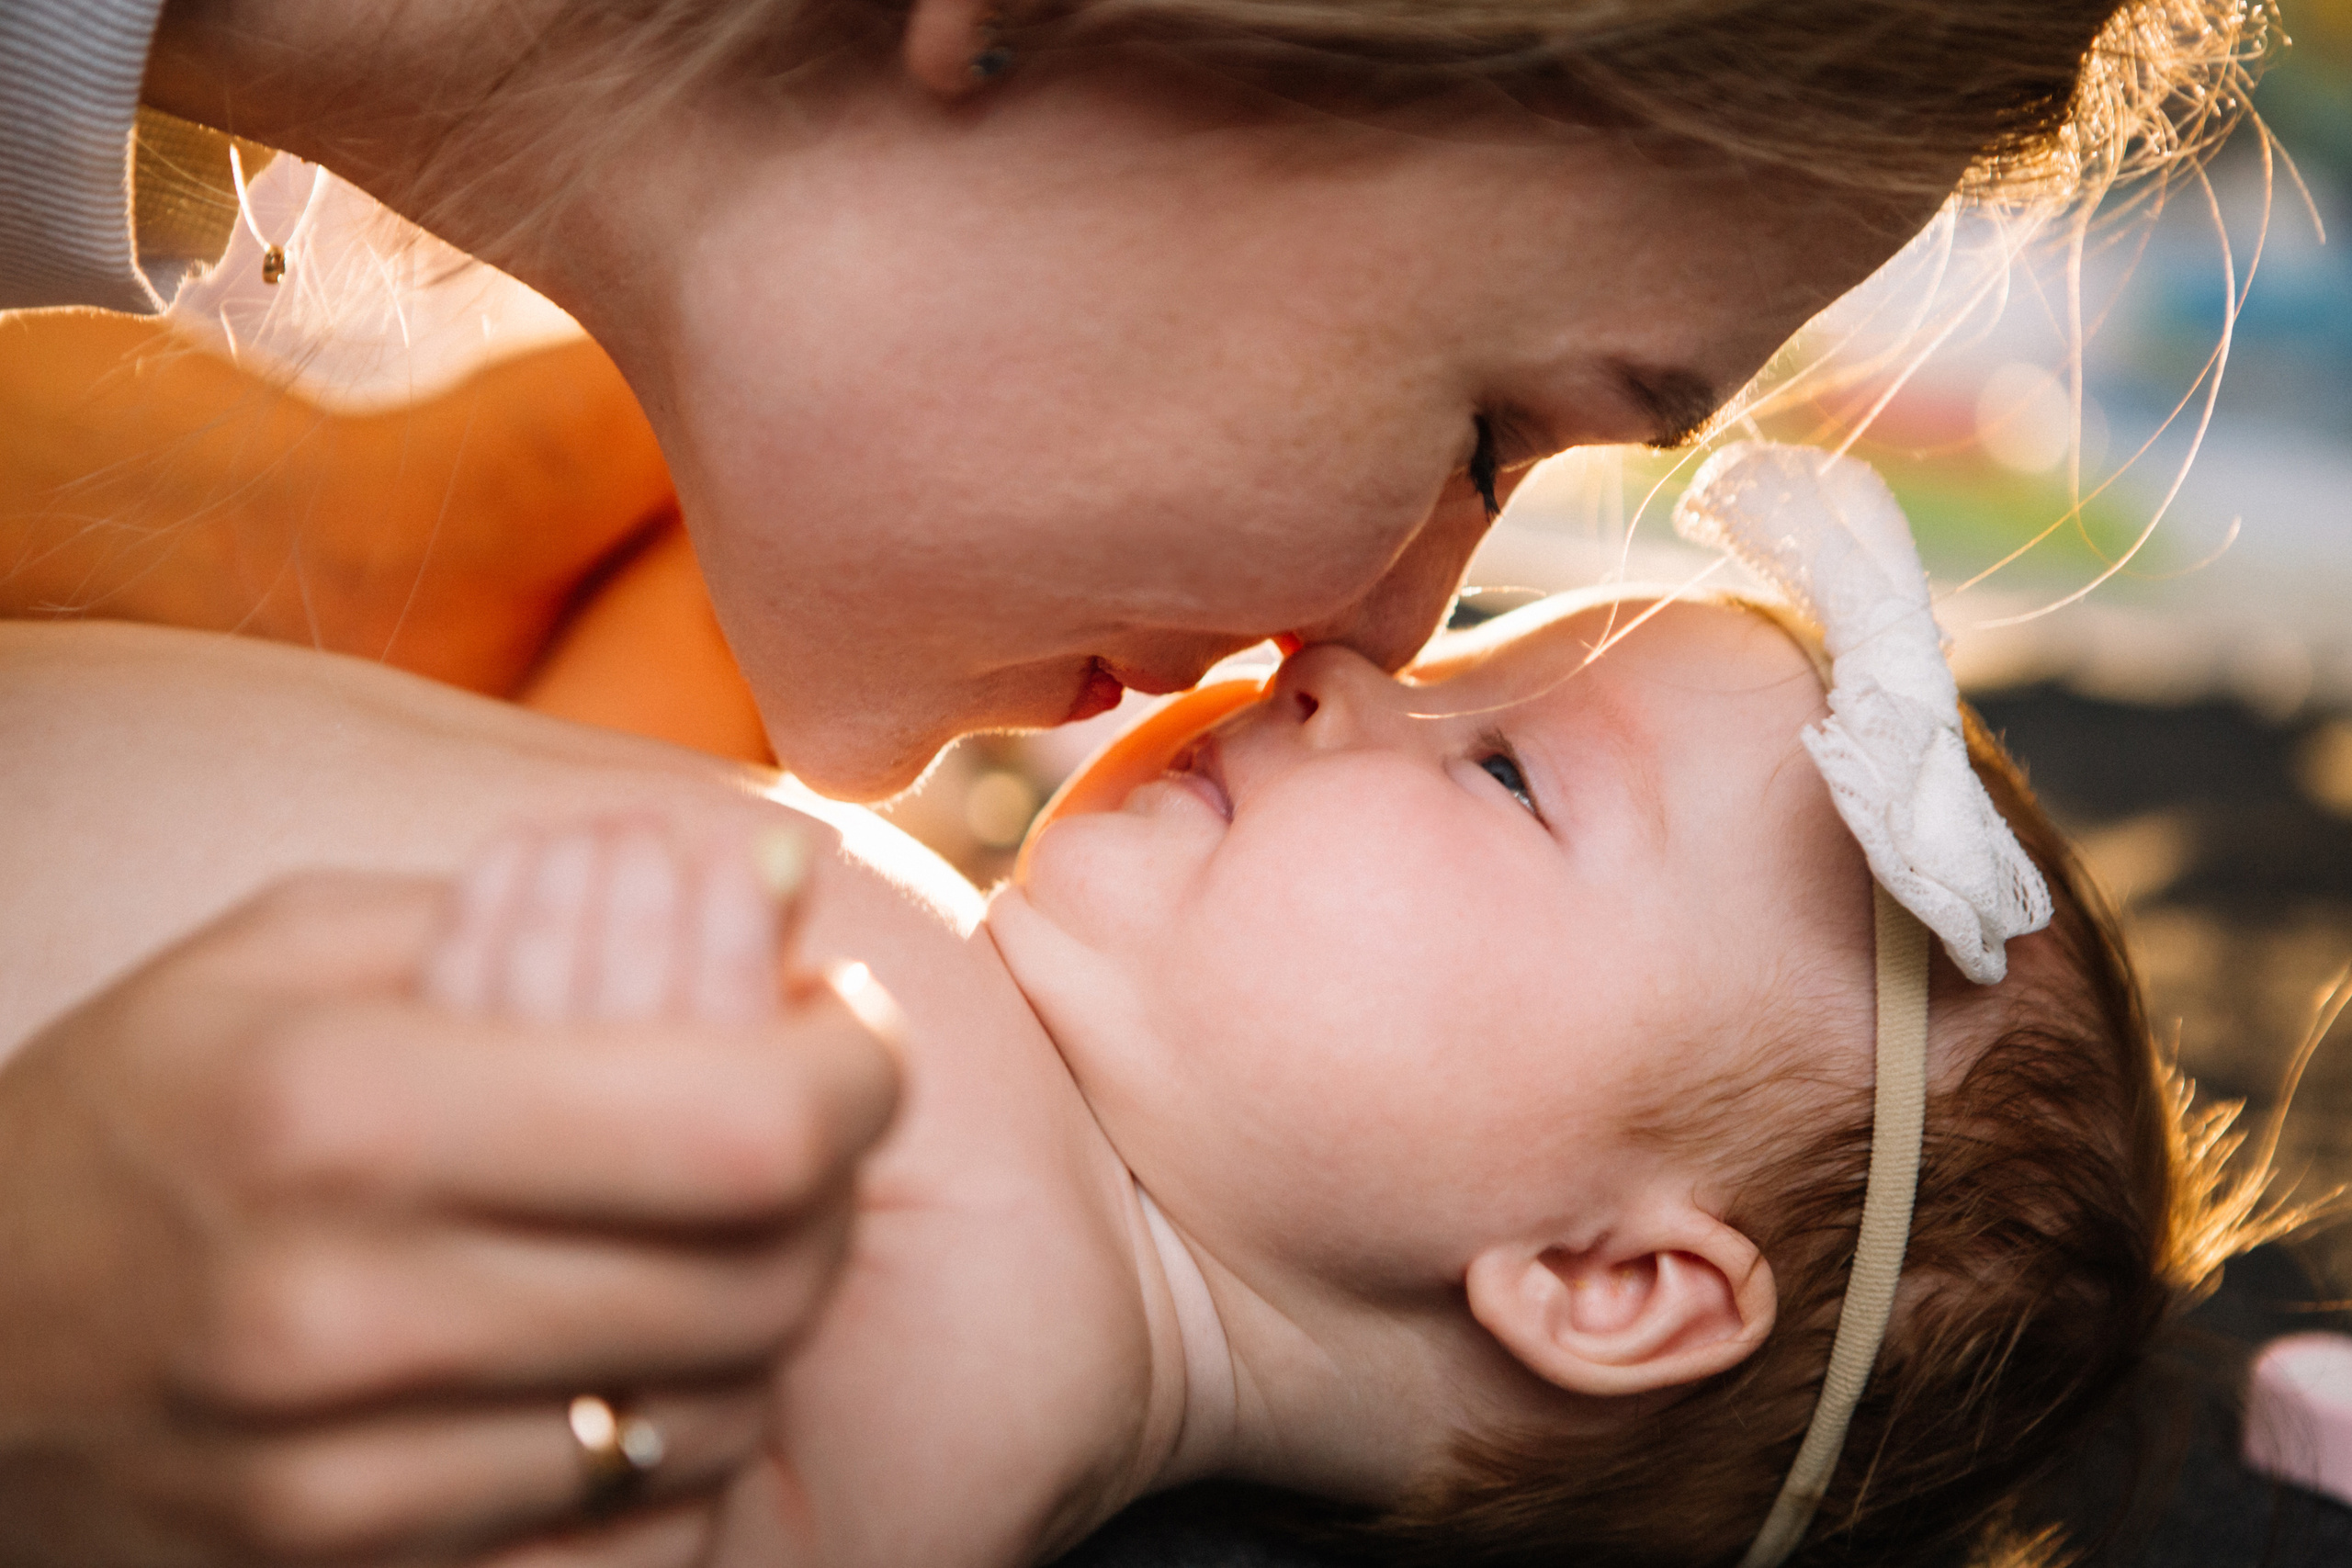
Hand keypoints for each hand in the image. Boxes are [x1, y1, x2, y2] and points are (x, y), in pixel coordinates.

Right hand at [0, 864, 895, 1565]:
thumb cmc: (143, 1112)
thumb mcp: (286, 948)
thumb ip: (542, 896)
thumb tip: (793, 869)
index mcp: (339, 1108)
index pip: (742, 1128)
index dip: (852, 1074)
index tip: (837, 1035)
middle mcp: (344, 1313)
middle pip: (762, 1281)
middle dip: (827, 1186)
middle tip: (789, 1120)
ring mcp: (344, 1487)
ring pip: (716, 1415)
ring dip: (758, 1312)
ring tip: (695, 1228)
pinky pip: (634, 1539)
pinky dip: (674, 1445)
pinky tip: (628, 1357)